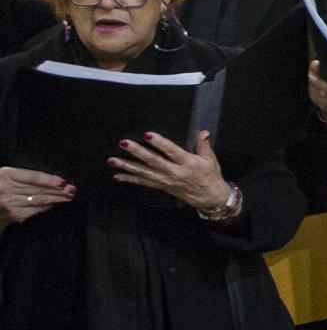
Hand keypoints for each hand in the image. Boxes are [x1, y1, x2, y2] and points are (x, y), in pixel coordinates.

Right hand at [0, 167, 74, 225]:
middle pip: (39, 190)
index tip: (63, 182)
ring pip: (39, 201)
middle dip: (58, 190)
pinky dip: (47, 206)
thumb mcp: (7, 175)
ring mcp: (10, 204)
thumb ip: (24, 175)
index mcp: (6, 175)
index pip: (33, 177)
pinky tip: (54, 203)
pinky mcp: (14, 215)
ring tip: (68, 196)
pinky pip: (36, 210)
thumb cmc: (1, 185)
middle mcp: (6, 190)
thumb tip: (51, 179)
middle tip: (72, 189)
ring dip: (56, 199)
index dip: (49, 180)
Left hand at [109, 131, 231, 210]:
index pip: (172, 151)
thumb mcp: (210, 159)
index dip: (160, 143)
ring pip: (144, 172)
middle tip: (124, 143)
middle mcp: (174, 172)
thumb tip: (202, 131)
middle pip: (153, 161)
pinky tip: (117, 175)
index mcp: (187, 163)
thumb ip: (204, 145)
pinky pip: (143, 182)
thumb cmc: (210, 175)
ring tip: (112, 160)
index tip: (148, 135)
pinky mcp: (161, 186)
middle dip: (137, 152)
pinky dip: (130, 179)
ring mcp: (165, 180)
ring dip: (127, 166)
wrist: (209, 197)